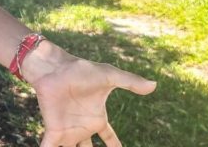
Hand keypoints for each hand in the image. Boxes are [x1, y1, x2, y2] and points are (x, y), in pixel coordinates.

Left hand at [22, 41, 156, 146]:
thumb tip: (154, 84)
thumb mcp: (109, 76)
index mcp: (97, 118)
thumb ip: (130, 82)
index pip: (109, 138)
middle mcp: (82, 127)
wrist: (55, 68)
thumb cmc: (81, 70)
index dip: (115, 146)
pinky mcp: (53, 130)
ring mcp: (67, 130)